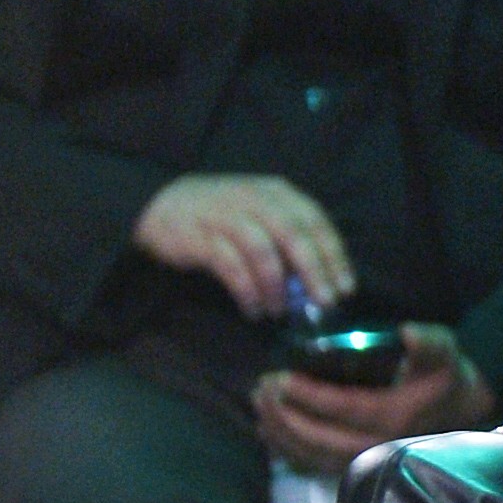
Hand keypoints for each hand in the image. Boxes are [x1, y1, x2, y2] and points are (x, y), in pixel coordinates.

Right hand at [130, 172, 354, 320]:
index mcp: (274, 191)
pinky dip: (247, 291)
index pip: (314, 219)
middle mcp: (253, 198)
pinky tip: (253, 310)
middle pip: (293, 235)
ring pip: (263, 251)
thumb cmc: (217, 214)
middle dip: (314, 272)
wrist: (156, 205)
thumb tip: (315, 280)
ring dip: (277, 286)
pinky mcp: (200, 236)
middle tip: (324, 303)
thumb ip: (285, 236)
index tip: (346, 287)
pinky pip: (231, 267)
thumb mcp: (256, 212)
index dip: (333, 254)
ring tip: (279, 311)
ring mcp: (224, 215)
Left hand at [254, 326, 496, 472]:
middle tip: (262, 389)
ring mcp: (365, 459)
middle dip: (284, 415)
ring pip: (313, 456)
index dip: (307, 396)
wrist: (458, 409)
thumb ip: (428, 342)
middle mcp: (377, 444)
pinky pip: (315, 466)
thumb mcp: (442, 351)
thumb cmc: (443, 375)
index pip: (342, 408)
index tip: (279, 378)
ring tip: (259, 405)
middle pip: (319, 437)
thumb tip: (407, 333)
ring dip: (280, 433)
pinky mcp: (356, 465)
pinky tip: (267, 432)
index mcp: (394, 416)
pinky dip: (287, 452)